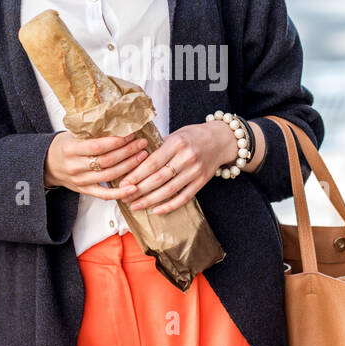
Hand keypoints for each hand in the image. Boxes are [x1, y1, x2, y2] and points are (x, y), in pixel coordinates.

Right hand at [45, 131, 149, 199]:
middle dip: (127, 151)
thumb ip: (90, 131)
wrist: (47, 165)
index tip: (130, 134)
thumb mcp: (72, 134)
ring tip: (142, 156)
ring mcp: (80, 180)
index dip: (116, 141)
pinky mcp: (84, 190)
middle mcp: (75, 166)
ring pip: (109, 175)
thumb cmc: (63, 147)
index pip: (97, 146)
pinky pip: (104, 195)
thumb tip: (116, 121)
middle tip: (141, 143)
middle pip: (106, 161)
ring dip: (128, 166)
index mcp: (71, 149)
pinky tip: (133, 188)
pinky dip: (120, 193)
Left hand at [116, 122, 234, 214]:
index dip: (136, 175)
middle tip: (124, 196)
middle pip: (158, 178)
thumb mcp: (175, 134)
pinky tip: (156, 210)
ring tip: (135, 205)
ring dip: (150, 200)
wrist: (221, 140)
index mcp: (177, 143)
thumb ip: (157, 147)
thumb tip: (133, 161)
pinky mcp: (201, 182)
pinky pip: (183, 197)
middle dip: (139, 190)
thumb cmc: (193, 136)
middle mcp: (187, 157)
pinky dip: (169, 206)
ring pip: (169, 190)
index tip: (123, 183)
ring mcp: (195, 171)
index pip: (152, 162)